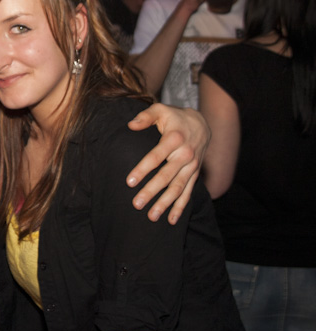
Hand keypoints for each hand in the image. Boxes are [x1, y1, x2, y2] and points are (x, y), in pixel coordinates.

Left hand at [126, 104, 209, 223]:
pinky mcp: (195, 174)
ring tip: (151, 217)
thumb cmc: (174, 117)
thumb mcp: (160, 110)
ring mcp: (192, 166)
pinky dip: (181, 207)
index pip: (156, 156)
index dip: (143, 169)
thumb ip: (145, 116)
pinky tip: (171, 220)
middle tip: (136, 204)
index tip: (129, 182)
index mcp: (174, 138)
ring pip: (178, 188)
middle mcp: (185, 154)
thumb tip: (131, 125)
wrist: (201, 123)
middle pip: (167, 176)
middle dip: (152, 191)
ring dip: (165, 204)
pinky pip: (189, 193)